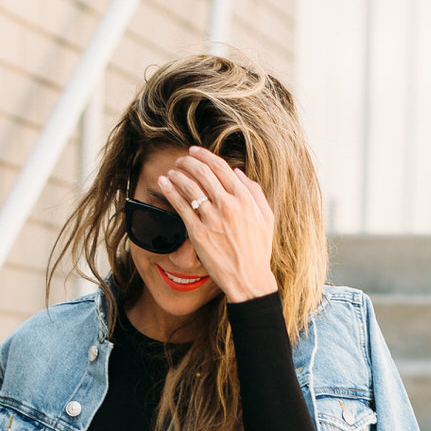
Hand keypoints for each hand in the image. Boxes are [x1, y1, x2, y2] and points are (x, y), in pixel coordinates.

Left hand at [156, 146, 278, 302]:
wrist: (248, 279)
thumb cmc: (258, 250)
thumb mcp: (266, 218)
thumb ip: (254, 192)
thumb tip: (237, 172)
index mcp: (245, 199)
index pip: (221, 167)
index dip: (205, 155)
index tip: (194, 151)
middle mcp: (228, 205)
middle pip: (203, 172)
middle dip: (188, 161)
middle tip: (181, 160)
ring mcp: (212, 219)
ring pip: (189, 186)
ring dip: (177, 174)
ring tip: (171, 172)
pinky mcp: (198, 233)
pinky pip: (181, 205)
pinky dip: (170, 191)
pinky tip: (164, 183)